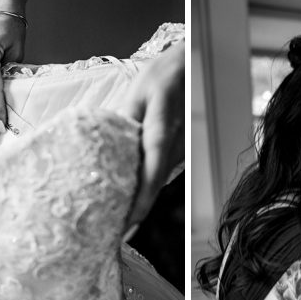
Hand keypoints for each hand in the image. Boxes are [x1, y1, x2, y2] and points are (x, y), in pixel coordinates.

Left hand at [124, 43, 185, 236]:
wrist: (194, 65)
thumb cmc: (165, 74)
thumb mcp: (137, 93)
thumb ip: (125, 122)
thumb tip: (106, 150)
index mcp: (162, 127)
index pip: (152, 170)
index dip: (141, 200)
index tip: (127, 223)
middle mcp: (176, 144)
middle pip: (155, 185)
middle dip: (136, 212)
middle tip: (113, 235)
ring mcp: (181, 149)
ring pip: (158, 183)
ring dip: (141, 203)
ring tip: (119, 224)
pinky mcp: (179, 150)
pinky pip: (161, 174)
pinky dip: (146, 190)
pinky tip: (131, 200)